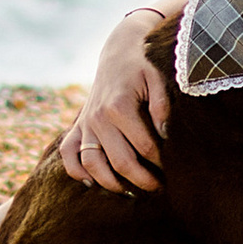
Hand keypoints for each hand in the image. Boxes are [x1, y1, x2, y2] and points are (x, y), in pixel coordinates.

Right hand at [58, 11, 175, 191]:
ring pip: (91, 164)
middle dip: (142, 180)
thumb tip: (165, 134)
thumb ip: (162, 105)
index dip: (161, 163)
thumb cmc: (144, 65)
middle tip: (159, 189)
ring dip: (110, 183)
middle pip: (120, 162)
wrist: (120, 49)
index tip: (173, 170)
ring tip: (130, 193)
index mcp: (119, 107)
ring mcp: (85, 123)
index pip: (144, 147)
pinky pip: (69, 154)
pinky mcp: (77, 125)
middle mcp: (98, 118)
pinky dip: (76, 171)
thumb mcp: (158, 78)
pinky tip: (92, 183)